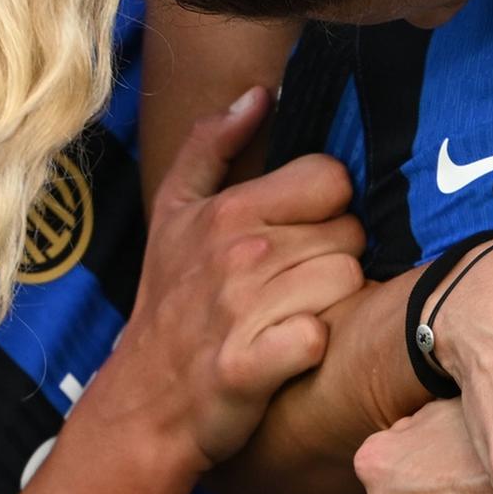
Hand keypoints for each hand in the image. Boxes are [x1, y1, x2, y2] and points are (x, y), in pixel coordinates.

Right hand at [96, 87, 364, 469]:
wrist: (143, 401)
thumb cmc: (170, 301)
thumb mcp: (174, 212)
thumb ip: (214, 145)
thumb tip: (260, 92)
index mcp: (228, 210)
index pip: (331, 180)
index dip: (326, 209)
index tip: (300, 235)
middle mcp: (238, 252)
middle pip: (349, 235)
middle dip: (333, 259)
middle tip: (294, 286)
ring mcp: (244, 309)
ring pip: (348, 284)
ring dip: (332, 304)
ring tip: (293, 316)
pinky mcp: (252, 366)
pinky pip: (322, 337)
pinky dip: (314, 348)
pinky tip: (291, 352)